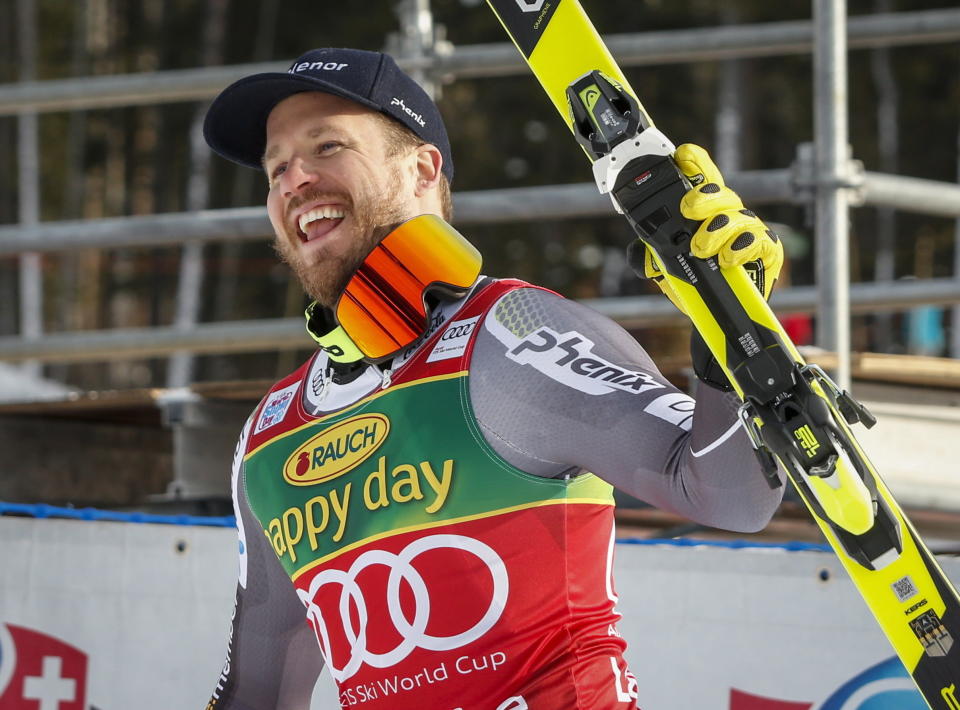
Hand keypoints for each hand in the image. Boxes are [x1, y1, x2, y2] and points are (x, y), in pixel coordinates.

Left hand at [633, 143, 783, 310]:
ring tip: (701, 248)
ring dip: (717, 229)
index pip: (700, 176)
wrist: (714, 314)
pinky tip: (727, 258)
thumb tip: (638, 252)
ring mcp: (749, 231)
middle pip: (720, 191)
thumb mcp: (666, 268)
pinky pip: (760, 240)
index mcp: (703, 211)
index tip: (681, 157)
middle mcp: (727, 215)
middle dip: (703, 196)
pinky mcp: (767, 251)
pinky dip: (742, 247)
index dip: (692, 162)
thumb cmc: (695, 282)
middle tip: (687, 210)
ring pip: (738, 214)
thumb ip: (650, 256)